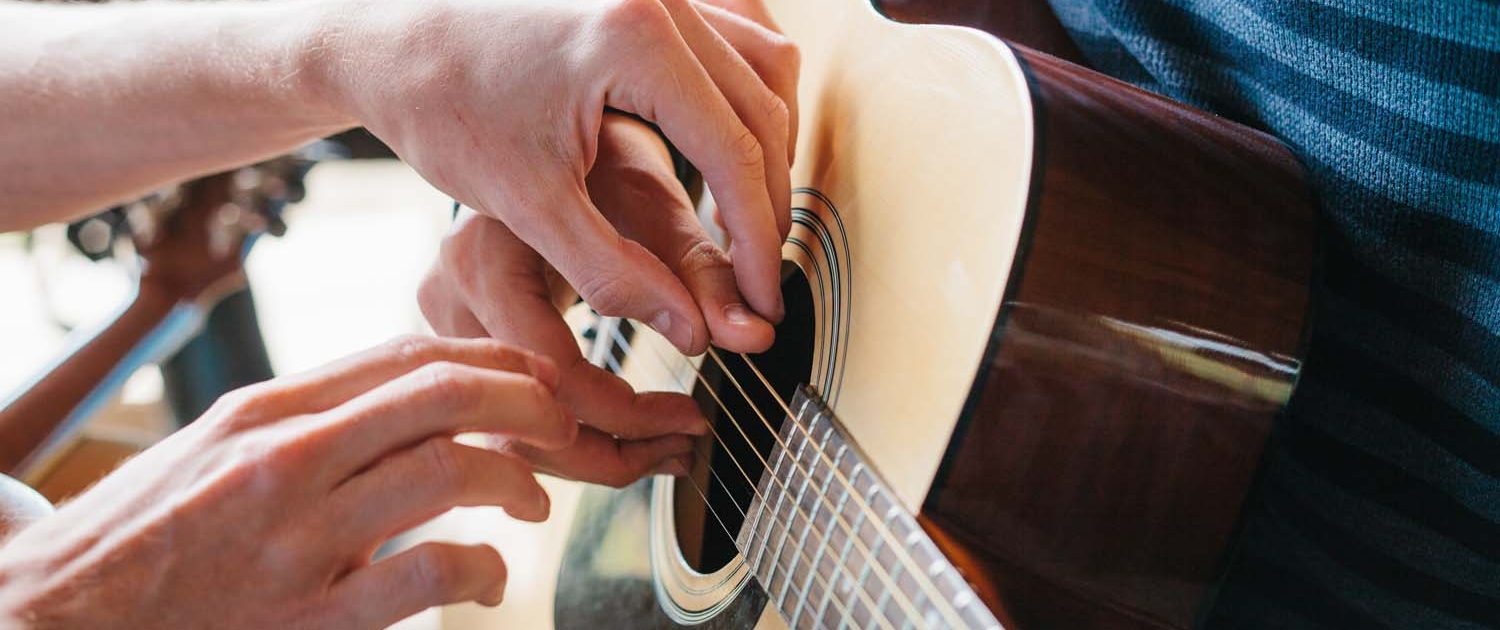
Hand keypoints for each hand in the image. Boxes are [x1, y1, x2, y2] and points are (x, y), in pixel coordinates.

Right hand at [0, 336, 572, 628]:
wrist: (54, 619)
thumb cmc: (145, 535)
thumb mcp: (220, 451)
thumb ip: (313, 424)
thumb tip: (413, 404)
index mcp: (268, 411)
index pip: (406, 355)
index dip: (491, 359)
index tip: (534, 375)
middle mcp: (285, 458)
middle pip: (441, 394)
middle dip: (526, 400)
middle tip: (561, 425)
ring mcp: (297, 538)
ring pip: (447, 470)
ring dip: (515, 479)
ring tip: (534, 500)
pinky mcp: (308, 618)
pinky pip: (427, 573)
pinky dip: (482, 568)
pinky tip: (490, 575)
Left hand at [332, 0, 800, 348]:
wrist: (383, 31)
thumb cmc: (440, 105)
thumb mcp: (529, 204)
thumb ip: (615, 274)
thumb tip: (694, 331)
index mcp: (635, 42)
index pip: (737, 156)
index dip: (760, 241)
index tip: (766, 300)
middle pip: (764, 113)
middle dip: (770, 203)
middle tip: (759, 278)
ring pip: (764, 73)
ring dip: (765, 151)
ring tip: (749, 228)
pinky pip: (733, 45)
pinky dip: (742, 106)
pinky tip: (728, 158)